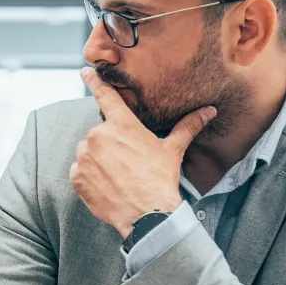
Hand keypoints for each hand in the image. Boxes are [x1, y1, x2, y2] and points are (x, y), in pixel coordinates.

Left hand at [72, 67, 214, 237]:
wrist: (146, 214)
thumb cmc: (160, 179)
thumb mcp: (173, 150)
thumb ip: (187, 126)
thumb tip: (209, 111)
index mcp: (121, 124)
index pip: (104, 95)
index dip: (94, 81)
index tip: (85, 70)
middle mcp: (98, 135)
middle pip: (100, 132)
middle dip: (110, 143)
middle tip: (127, 161)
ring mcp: (84, 156)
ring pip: (88, 151)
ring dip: (99, 159)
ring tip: (118, 175)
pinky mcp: (76, 176)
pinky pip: (80, 171)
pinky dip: (90, 176)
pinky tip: (107, 185)